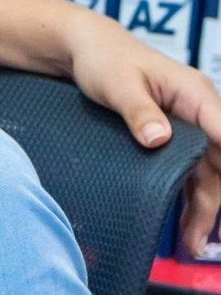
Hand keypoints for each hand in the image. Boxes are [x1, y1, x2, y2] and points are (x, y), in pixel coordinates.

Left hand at [64, 10, 220, 257]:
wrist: (87, 49)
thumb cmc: (104, 60)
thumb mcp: (117, 85)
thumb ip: (138, 111)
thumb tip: (157, 138)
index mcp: (196, 95)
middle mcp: (201, 111)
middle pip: (220, 164)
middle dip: (213, 203)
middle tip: (197, 241)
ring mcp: (191, 125)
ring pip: (208, 173)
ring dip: (203, 208)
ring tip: (191, 245)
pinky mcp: (176, 137)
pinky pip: (192, 171)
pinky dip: (190, 197)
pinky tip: (185, 224)